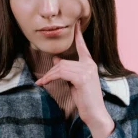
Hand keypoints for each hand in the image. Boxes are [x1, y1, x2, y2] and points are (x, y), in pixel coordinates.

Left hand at [34, 19, 114, 133]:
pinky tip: (45, 84)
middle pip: (64, 62)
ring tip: (43, 84)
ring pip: (61, 67)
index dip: (78, 36)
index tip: (76, 24)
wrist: (95, 113)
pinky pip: (62, 73)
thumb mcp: (74, 82)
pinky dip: (51, 78)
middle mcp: (90, 65)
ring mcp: (87, 71)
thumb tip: (56, 59)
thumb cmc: (85, 99)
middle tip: (43, 81)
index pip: (83, 47)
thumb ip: (67, 70)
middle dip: (51, 72)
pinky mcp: (82, 78)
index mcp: (90, 64)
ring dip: (49, 76)